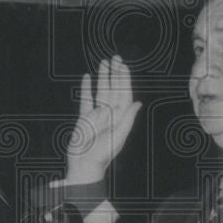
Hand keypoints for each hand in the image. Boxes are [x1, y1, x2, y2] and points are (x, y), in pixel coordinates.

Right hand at [65, 56, 141, 184]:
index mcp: (120, 116)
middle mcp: (110, 113)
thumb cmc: (102, 154)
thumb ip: (127, 118)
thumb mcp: (118, 136)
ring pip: (101, 90)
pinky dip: (86, 88)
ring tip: (103, 62)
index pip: (124, 93)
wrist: (84, 164)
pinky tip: (87, 77)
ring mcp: (97, 114)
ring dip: (102, 76)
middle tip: (115, 58)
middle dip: (115, 73)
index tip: (123, 66)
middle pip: (114, 88)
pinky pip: (86, 99)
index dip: (124, 79)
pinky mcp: (84, 117)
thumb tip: (138, 103)